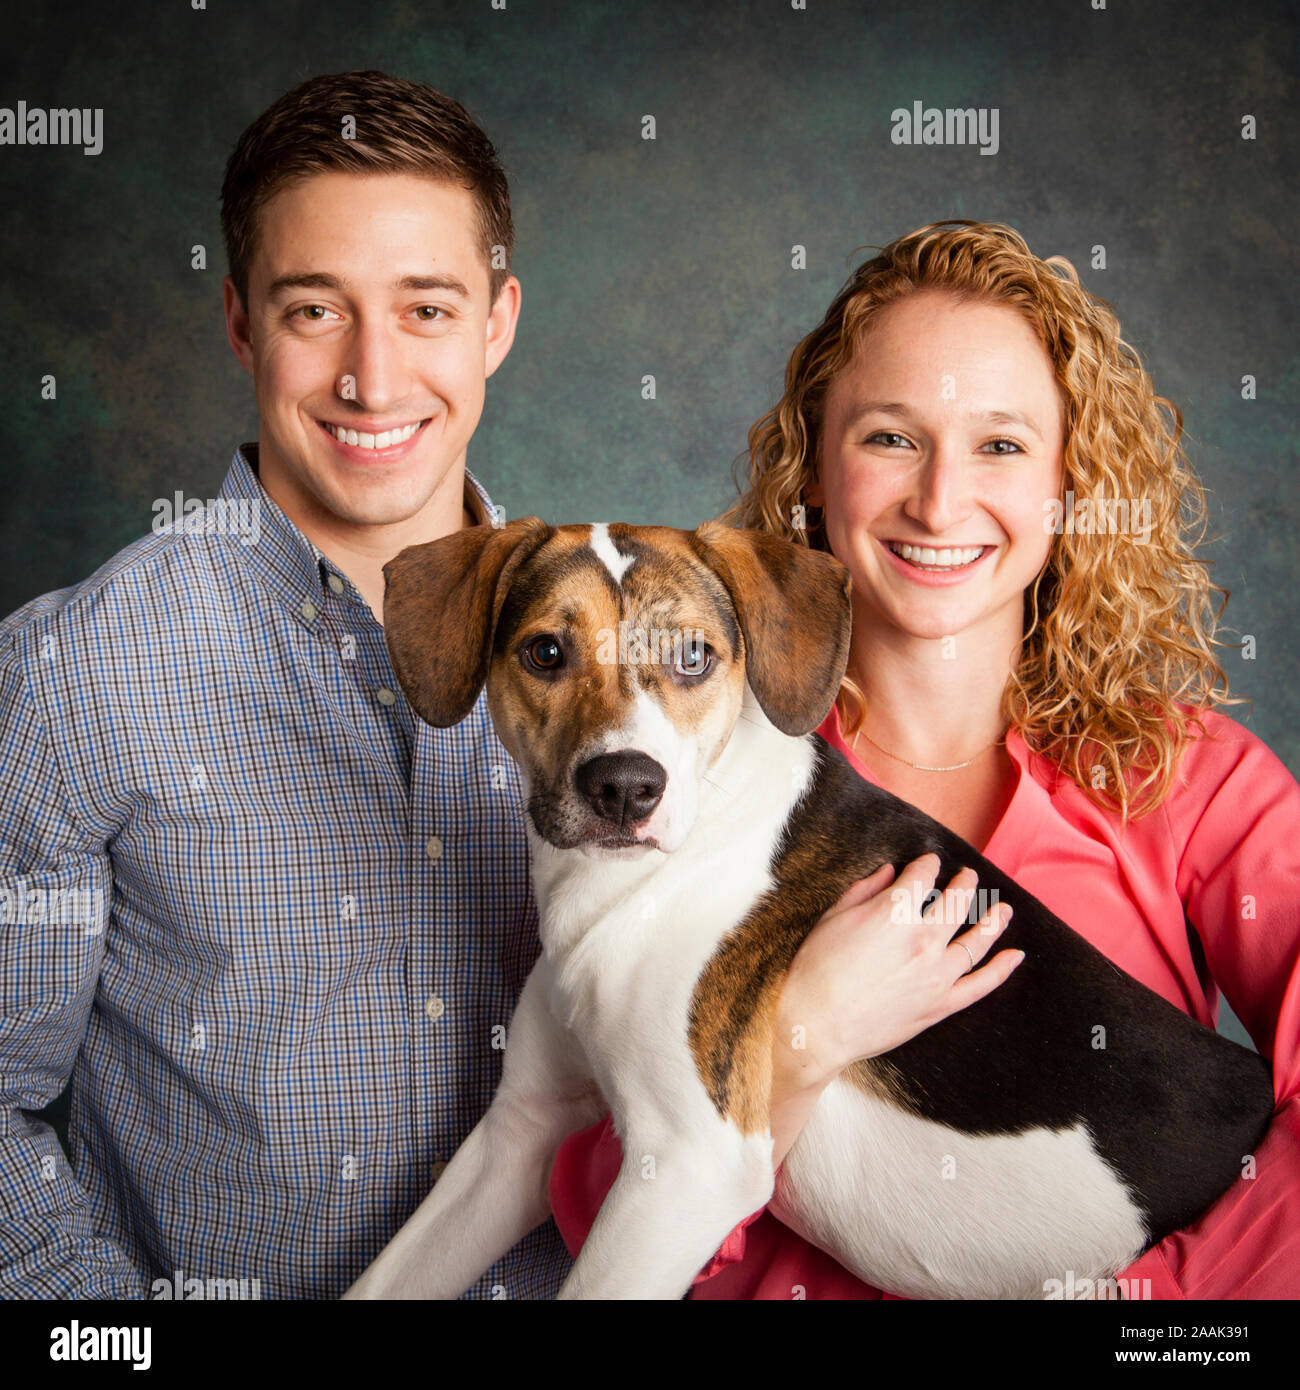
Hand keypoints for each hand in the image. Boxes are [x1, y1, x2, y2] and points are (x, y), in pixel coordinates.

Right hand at [768, 855, 1022, 1165]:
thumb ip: (864, 891)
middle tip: (969, 876)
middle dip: (964, 884)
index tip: (929, 861)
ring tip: (1004, 908)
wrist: (817, 1028)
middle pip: (955, 902)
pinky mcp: (940, 1004)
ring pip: (976, 940)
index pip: (922, 876)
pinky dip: (1000, 969)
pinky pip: (980, 984)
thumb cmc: (815, 971)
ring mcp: (937, 973)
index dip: (927, 864)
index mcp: (894, 913)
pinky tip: (1014, 955)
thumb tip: (888, 872)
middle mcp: (923, 939)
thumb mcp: (832, 920)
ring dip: (993, 920)